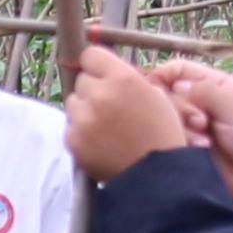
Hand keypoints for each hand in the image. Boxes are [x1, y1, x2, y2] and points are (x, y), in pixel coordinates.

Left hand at [61, 45, 189, 182]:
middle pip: (82, 80)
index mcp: (122, 78)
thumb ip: (128, 78)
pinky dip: (81, 132)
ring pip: (73, 102)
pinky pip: (70, 126)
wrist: (156, 176)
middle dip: (93, 90)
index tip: (102, 75)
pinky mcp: (73, 140)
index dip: (97, 65)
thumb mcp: (156, 95)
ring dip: (84, 110)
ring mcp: (84, 118)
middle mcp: (99, 94)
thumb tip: (105, 70)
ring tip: (105, 127)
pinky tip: (100, 142)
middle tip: (110, 107)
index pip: (90, 55)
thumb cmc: (162, 135)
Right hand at [165, 60, 232, 199]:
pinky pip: (168, 140)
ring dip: (183, 128)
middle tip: (202, 122)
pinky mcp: (184, 147)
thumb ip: (205, 91)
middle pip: (167, 93)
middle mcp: (197, 102)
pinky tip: (201, 151)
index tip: (155, 86)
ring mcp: (189, 126)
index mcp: (212, 84)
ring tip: (205, 142)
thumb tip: (175, 85)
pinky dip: (182, 143)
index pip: (178, 70)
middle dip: (181, 107)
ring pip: (165, 118)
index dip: (164, 74)